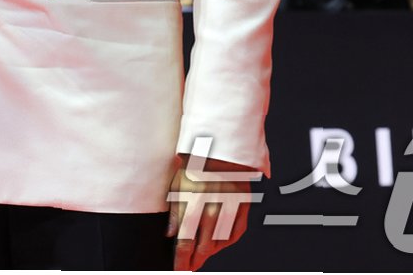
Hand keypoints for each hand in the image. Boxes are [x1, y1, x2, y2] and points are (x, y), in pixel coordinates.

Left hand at [169, 154, 258, 269]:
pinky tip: (218, 246)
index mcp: (193, 205)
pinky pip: (235, 234)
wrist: (220, 148)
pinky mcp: (242, 207)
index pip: (185, 243)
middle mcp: (212, 211)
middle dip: (194, 261)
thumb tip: (170, 234)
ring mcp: (229, 211)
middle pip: (203, 248)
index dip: (181, 260)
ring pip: (219, 244)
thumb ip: (175, 212)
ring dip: (209, 253)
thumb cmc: (195, 164)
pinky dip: (225, 243)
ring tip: (200, 257)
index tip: (179, 269)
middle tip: (189, 267)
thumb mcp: (177, 185)